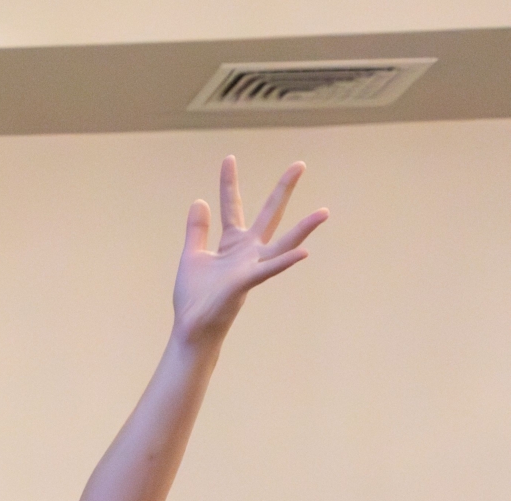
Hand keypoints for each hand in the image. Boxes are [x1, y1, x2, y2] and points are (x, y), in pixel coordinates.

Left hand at [172, 157, 327, 346]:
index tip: (229, 158)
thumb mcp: (192, 255)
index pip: (231, 206)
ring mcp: (250, 266)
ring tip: (324, 212)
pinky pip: (270, 269)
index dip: (228, 183)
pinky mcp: (246, 282)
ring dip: (303, 229)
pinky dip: (286, 261)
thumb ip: (198, 230)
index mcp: (232, 243)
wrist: (192, 326)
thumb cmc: (194, 296)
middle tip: (299, 164)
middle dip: (282, 190)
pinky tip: (304, 252)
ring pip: (282, 243)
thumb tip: (198, 202)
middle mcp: (247, 251)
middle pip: (269, 214)